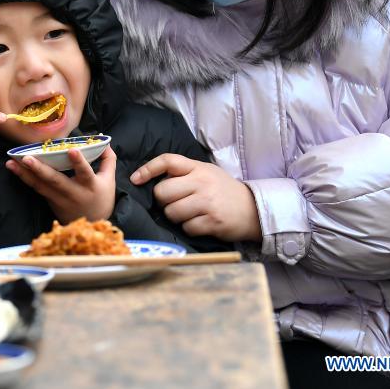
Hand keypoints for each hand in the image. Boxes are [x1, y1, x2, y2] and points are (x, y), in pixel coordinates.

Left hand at [6, 146, 116, 223]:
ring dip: (24, 174)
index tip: (72, 150)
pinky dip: (24, 178)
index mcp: (89, 185)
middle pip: (55, 181)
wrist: (93, 225)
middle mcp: (72, 193)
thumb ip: (107, 159)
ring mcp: (58, 199)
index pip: (85, 173)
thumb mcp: (109, 179)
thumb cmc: (101, 197)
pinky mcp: (49, 202)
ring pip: (40, 186)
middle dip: (40, 169)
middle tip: (27, 158)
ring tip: (10, 162)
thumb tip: (103, 140)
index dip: (79, 162)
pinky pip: (36, 189)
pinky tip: (14, 168)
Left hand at [130, 154, 260, 241]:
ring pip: (171, 212)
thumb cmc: (223, 190)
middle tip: (175, 202)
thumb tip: (152, 179)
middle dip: (163, 201)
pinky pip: (186, 227)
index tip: (136, 179)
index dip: (147, 169)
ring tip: (189, 214)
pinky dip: (189, 228)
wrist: (254, 209)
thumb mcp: (206, 173)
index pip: (167, 160)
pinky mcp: (212, 222)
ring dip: (175, 217)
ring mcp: (207, 202)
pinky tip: (200, 223)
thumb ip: (183, 173)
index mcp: (198, 167)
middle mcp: (202, 182)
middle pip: (162, 192)